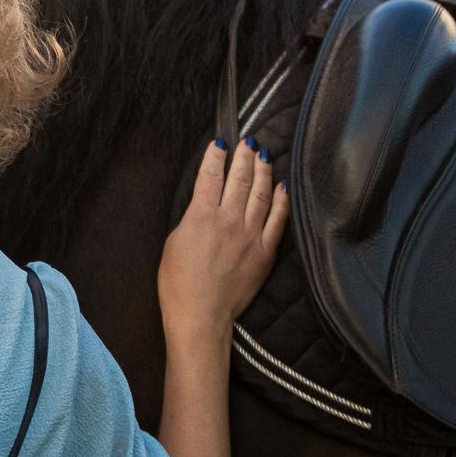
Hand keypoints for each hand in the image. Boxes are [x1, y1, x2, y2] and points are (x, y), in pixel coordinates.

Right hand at [158, 136, 286, 342]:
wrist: (201, 316)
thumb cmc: (178, 285)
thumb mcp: (173, 244)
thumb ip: (190, 220)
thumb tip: (203, 206)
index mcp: (201, 217)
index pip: (210, 176)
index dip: (216, 155)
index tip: (221, 142)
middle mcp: (229, 221)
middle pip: (239, 179)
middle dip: (244, 156)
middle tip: (248, 140)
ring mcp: (251, 235)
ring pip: (261, 193)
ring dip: (263, 171)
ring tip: (264, 155)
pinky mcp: (265, 252)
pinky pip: (278, 219)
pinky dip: (281, 200)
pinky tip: (282, 186)